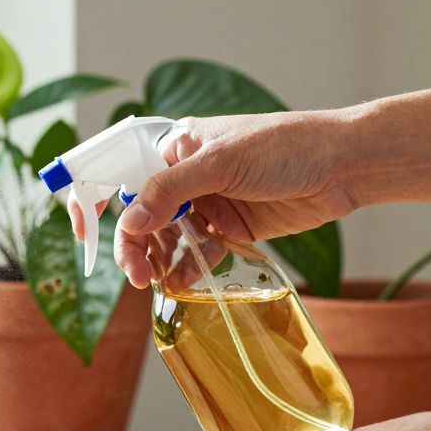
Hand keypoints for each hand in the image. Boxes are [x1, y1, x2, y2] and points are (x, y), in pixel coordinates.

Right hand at [68, 110, 357, 287]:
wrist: (345, 166)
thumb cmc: (287, 146)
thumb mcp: (222, 163)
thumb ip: (171, 191)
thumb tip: (127, 222)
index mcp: (176, 146)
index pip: (122, 172)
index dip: (98, 198)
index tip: (85, 229)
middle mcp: (186, 175)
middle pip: (139, 214)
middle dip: (131, 244)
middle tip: (136, 274)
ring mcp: (207, 203)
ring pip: (164, 238)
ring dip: (155, 260)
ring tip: (155, 283)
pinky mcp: (229, 228)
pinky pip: (195, 253)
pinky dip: (184, 269)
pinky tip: (178, 284)